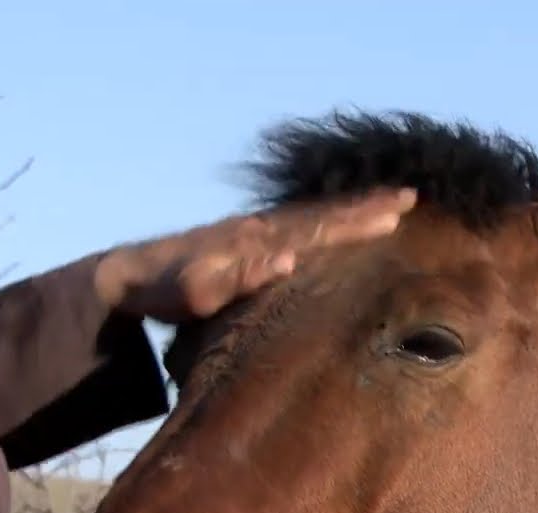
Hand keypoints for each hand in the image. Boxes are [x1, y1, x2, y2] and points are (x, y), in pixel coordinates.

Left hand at [93, 186, 417, 322]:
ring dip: (350, 208)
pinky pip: (297, 222)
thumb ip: (240, 277)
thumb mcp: (195, 293)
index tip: (397, 211)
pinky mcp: (246, 239)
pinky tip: (335, 219)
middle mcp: (258, 228)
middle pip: (322, 213)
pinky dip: (325, 216)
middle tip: (410, 195)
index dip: (358, 219)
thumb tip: (290, 259)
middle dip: (366, 206)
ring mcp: (252, 230)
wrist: (127, 276)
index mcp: (255, 239)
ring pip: (312, 214)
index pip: (318, 226)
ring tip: (388, 202)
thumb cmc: (162, 292)